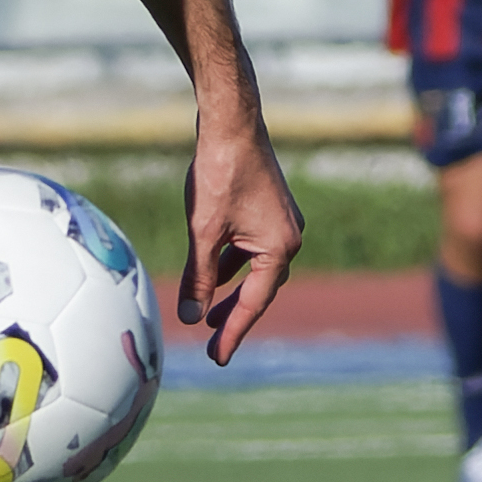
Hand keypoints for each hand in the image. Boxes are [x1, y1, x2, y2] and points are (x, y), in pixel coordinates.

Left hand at [176, 114, 304, 365]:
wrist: (231, 124)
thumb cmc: (218, 175)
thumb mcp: (202, 233)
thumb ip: (199, 277)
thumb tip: (192, 317)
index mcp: (279, 248)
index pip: (254, 302)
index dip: (233, 332)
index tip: (216, 357)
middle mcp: (289, 238)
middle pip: (261, 290)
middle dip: (236, 316)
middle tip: (213, 345)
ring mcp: (283, 223)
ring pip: (256, 269)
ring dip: (234, 291)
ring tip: (210, 314)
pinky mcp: (271, 210)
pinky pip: (253, 250)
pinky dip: (234, 265)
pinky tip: (214, 273)